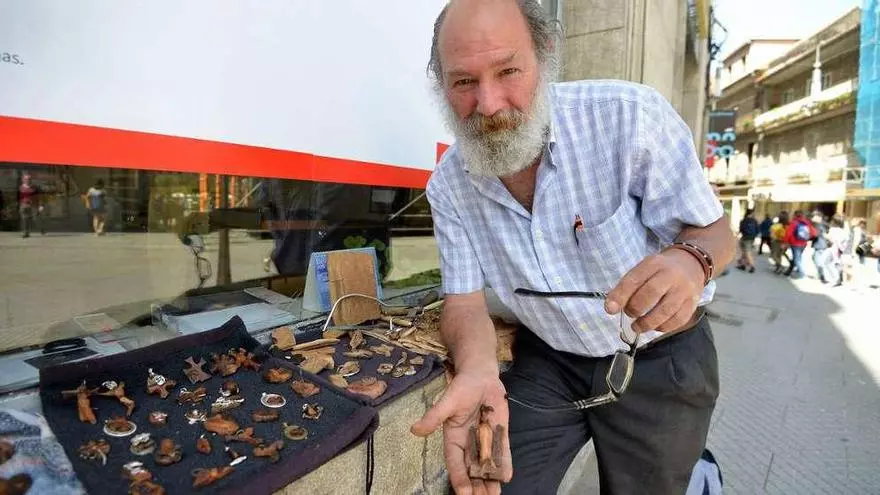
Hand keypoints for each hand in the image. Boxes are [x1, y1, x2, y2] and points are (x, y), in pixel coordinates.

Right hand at [411, 370, 511, 494]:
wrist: (481, 375)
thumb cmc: (461, 387)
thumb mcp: (446, 402)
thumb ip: (434, 417)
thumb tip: (415, 430)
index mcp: (453, 438)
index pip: (455, 462)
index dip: (459, 478)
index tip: (464, 494)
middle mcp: (468, 442)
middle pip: (471, 468)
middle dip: (476, 485)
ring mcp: (485, 439)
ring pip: (487, 464)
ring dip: (490, 480)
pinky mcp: (499, 433)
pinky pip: (502, 451)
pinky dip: (504, 463)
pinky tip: (507, 476)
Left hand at [605, 249, 702, 332]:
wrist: (691, 265)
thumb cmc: (660, 271)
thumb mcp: (643, 270)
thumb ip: (627, 287)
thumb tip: (611, 308)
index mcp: (654, 263)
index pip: (635, 279)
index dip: (620, 296)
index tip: (610, 309)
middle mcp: (671, 275)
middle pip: (651, 293)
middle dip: (635, 308)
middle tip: (629, 314)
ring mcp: (684, 290)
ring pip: (665, 310)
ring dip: (647, 323)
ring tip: (637, 326)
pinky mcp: (692, 304)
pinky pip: (677, 320)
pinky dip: (663, 327)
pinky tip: (655, 326)